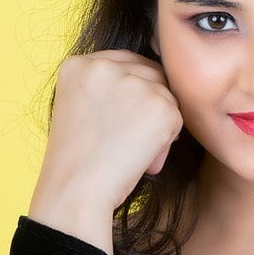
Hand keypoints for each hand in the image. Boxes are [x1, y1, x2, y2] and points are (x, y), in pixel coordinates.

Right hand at [27, 50, 184, 245]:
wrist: (76, 192)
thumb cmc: (76, 164)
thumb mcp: (77, 110)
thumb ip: (103, 90)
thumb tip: (146, 89)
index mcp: (78, 65)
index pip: (123, 62)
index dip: (132, 90)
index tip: (128, 116)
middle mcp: (105, 66)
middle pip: (149, 73)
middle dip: (149, 103)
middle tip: (131, 139)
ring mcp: (134, 82)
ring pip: (166, 95)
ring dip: (158, 123)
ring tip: (133, 153)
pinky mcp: (160, 105)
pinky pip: (177, 118)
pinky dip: (166, 142)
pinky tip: (142, 160)